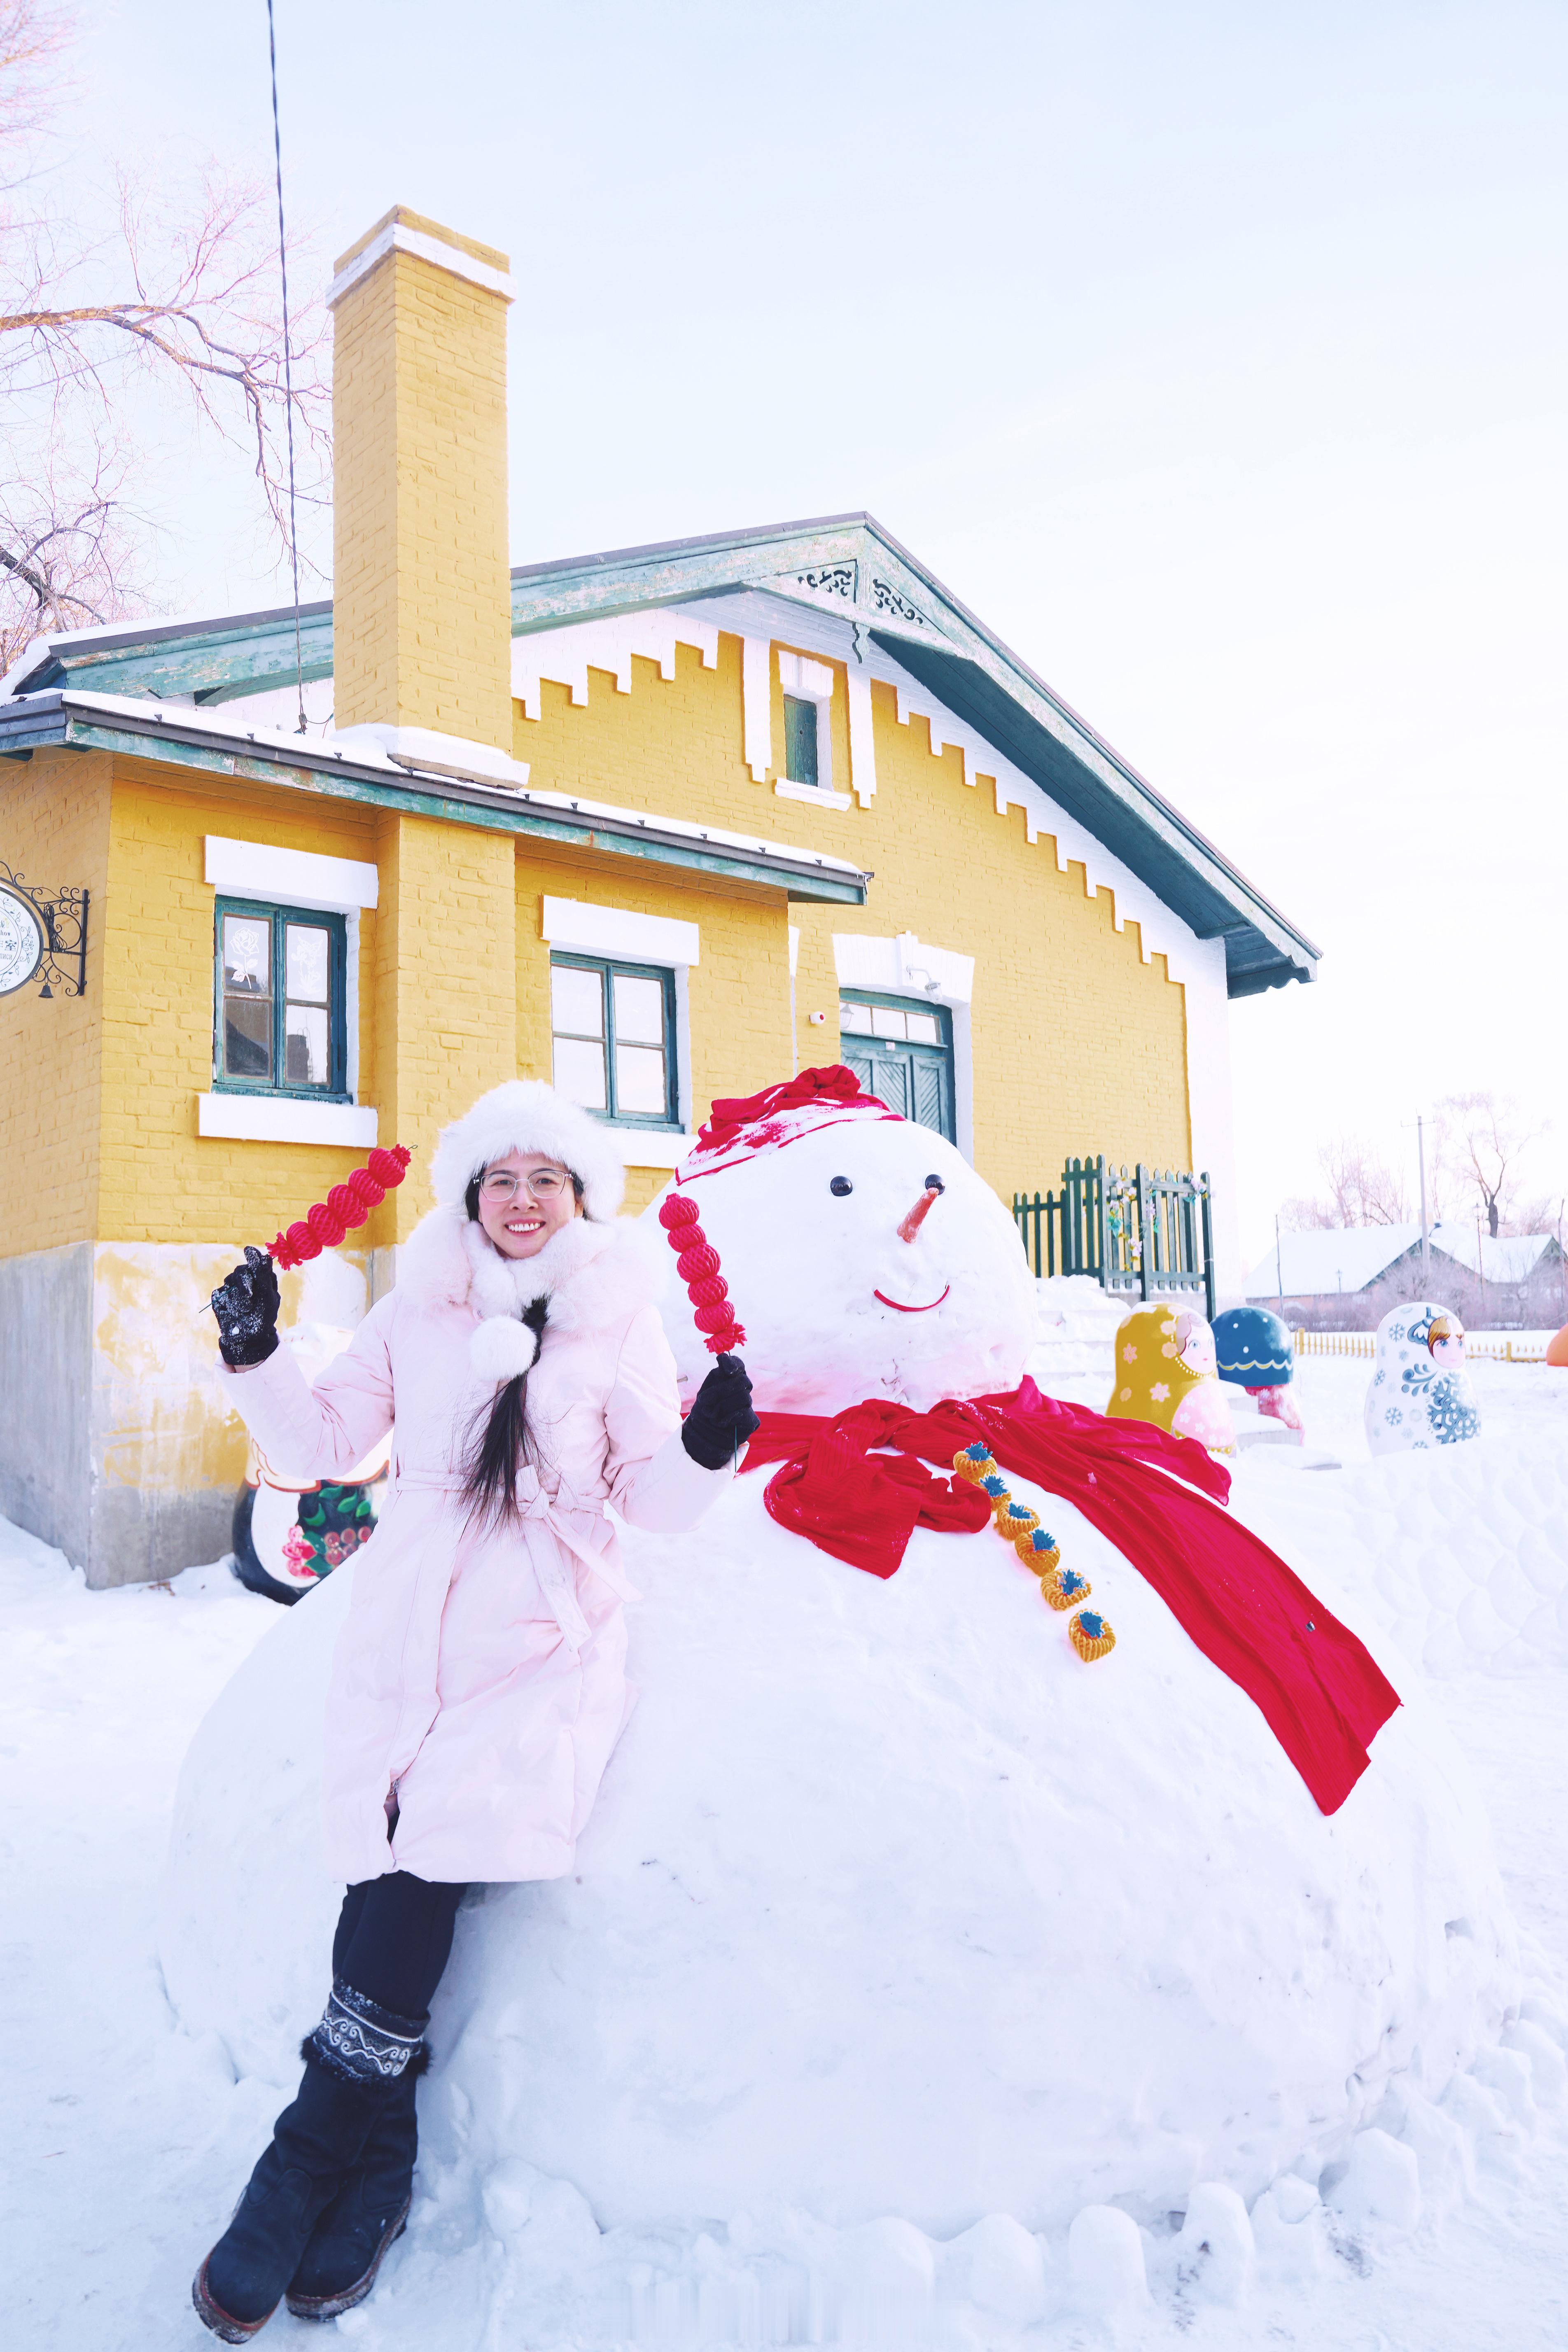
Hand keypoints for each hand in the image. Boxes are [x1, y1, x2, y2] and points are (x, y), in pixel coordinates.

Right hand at [211, 1246, 280, 1367]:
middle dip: (245, 1282)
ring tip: (246, 1309)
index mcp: (261, 1278)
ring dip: (238, 1296)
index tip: (250, 1253)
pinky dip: (228, 1303)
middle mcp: (246, 1281)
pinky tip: (234, 1312)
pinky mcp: (220, 1298)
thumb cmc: (264, 1317)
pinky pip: (219, 1293)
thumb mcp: (268, 1296)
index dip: (253, 1259)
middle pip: (241, 1270)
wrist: (250, 1339)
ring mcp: (232, 1288)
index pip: (256, 1262)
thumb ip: (263, 1274)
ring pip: (230, 1280)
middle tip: (249, 1295)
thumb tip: (261, 1253)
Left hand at [680, 1351, 759, 1469]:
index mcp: (731, 1378)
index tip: (726, 1370)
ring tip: (711, 1414)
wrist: (703, 1433)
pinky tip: (721, 1422)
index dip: (733, 1364)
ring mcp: (749, 1405)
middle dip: (720, 1391)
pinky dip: (726, 1418)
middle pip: (742, 1381)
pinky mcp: (752, 1421)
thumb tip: (724, 1357)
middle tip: (704, 1400)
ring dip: (721, 1407)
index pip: (738, 1364)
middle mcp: (743, 1389)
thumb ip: (716, 1376)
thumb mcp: (706, 1389)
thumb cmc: (705, 1409)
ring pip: (743, 1397)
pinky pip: (743, 1413)